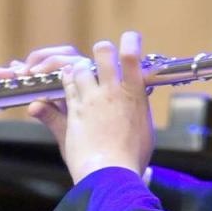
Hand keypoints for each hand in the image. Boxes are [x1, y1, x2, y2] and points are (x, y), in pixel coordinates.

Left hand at [24, 32, 154, 182]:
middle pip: (103, 53)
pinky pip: (67, 87)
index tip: (130, 38)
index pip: (132, 56)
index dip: (130, 41)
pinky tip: (68, 82)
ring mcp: (91, 99)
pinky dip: (67, 82)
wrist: (109, 172)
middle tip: (103, 56)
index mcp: (134, 94)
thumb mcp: (144, 131)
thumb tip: (140, 103)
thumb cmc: (131, 157)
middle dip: (102, 50)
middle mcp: (112, 91)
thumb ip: (139, 111)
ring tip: (83, 74)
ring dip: (81, 68)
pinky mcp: (74, 111)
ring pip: (81, 68)